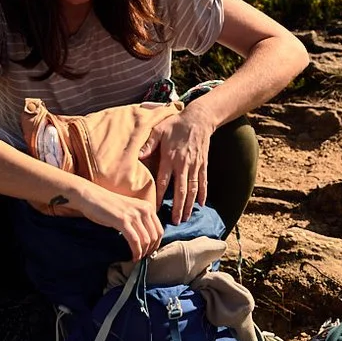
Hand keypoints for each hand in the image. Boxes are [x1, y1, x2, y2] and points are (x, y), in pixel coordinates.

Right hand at [67, 182, 161, 259]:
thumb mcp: (130, 209)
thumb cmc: (108, 205)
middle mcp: (143, 209)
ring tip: (138, 258)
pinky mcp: (122, 221)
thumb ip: (140, 220)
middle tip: (144, 257)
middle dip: (150, 250)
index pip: (159, 229)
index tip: (150, 252)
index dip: (156, 244)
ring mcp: (133, 215)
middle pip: (154, 236)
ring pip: (146, 240)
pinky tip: (133, 257)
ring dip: (143, 252)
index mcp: (147, 206)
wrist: (92, 196)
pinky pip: (134, 240)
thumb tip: (147, 239)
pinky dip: (136, 251)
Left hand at [147, 107, 213, 224]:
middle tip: (174, 222)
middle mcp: (183, 165)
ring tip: (185, 217)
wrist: (199, 119)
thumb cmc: (176, 124)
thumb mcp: (159, 130)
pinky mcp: (203, 164)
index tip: (155, 209)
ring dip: (189, 205)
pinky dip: (202, 193)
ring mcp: (195, 166)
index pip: (163, 181)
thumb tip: (138, 156)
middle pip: (180, 190)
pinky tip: (201, 204)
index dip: (159, 196)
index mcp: (170, 158)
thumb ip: (148, 144)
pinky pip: (203, 182)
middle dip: (177, 207)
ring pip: (192, 189)